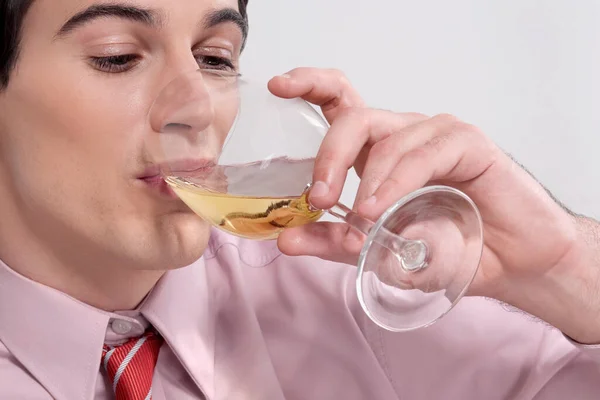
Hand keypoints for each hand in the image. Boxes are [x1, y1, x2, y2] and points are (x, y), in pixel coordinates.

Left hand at [268, 68, 599, 342]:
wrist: (511, 264)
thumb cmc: (448, 250)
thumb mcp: (378, 251)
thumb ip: (333, 243)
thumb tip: (285, 240)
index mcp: (378, 150)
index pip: (340, 103)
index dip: (309, 84)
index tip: (279, 86)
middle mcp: (403, 134)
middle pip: (354, 116)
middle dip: (328, 154)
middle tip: (317, 197)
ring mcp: (435, 134)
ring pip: (385, 136)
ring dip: (366, 181)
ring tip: (360, 220)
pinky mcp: (467, 142)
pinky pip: (423, 153)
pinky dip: (397, 183)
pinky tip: (382, 209)